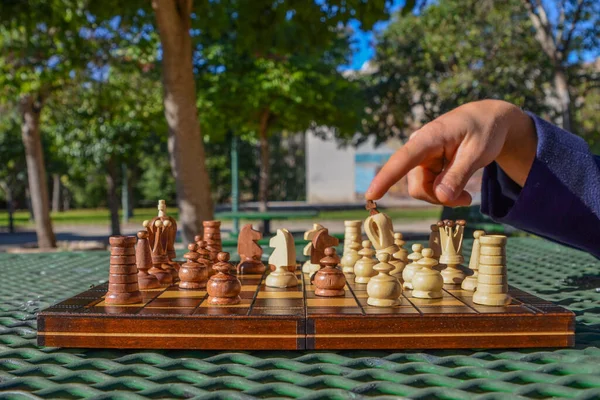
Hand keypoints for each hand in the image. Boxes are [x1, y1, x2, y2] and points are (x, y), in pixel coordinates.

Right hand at [365, 100, 536, 205]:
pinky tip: (459, 189)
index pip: (403, 160)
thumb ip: (458, 176)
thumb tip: (440, 197)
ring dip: (443, 196)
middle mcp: (418, 146)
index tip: (371, 195)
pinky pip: (427, 187)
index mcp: (429, 137)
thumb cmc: (484, 131)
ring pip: (422, 189)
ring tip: (466, 195)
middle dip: (439, 197)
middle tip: (468, 199)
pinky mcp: (424, 164)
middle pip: (418, 185)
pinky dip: (443, 193)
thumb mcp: (478, 153)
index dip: (386, 178)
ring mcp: (419, 157)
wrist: (486, 120)